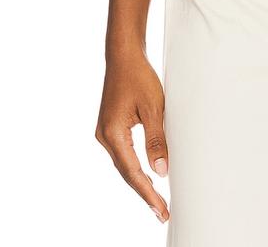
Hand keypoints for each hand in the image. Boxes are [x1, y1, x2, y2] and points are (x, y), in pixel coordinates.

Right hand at [95, 50, 169, 223]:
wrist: (123, 55)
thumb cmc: (139, 76)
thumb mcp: (154, 107)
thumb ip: (156, 140)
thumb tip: (160, 171)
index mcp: (113, 134)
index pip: (132, 172)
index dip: (148, 193)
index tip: (161, 210)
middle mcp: (104, 136)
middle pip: (126, 172)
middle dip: (145, 192)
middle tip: (163, 212)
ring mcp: (105, 132)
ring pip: (124, 164)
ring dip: (139, 180)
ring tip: (157, 199)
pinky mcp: (110, 127)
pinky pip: (122, 153)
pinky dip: (134, 166)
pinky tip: (146, 174)